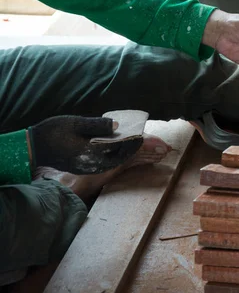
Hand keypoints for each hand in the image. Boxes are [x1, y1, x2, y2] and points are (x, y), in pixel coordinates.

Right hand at [27, 116, 142, 174]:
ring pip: (115, 161)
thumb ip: (97, 125)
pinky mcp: (86, 167)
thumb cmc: (53, 133)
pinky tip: (120, 147)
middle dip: (136, 151)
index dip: (135, 143)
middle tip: (151, 143)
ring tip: (140, 145)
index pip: (122, 149)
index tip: (144, 135)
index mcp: (94, 153)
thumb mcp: (75, 123)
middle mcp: (95, 164)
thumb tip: (117, 125)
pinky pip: (107, 162)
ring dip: (127, 153)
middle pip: (122, 158)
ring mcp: (91, 168)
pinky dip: (117, 155)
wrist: (34, 148)